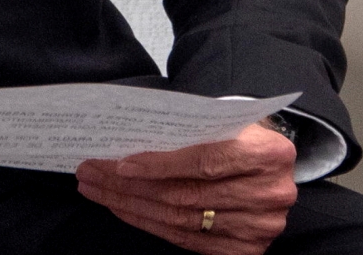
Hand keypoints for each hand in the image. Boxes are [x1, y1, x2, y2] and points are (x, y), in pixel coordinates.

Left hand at [76, 122, 298, 253]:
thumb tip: (127, 136)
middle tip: (92, 174)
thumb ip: (187, 128)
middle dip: (130, 185)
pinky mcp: (248, 247)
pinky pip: (189, 241)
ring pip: (182, 220)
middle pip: (186, 194)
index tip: (119, 165)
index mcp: (266, 152)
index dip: (159, 166)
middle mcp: (270, 193)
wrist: (270, 164)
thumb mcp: (222, 120)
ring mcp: (260, 225)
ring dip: (131, 206)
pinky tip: (125, 209)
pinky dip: (151, 225)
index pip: (203, 162)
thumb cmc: (236, 135)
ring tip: (97, 190)